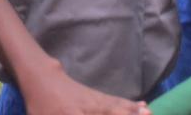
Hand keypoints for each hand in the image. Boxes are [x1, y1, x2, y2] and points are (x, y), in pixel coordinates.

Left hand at [22, 71, 150, 114]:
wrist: (43, 79)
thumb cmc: (41, 105)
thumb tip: (85, 112)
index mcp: (73, 114)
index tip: (133, 114)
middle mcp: (89, 107)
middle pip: (113, 112)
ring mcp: (95, 99)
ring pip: (118, 106)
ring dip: (134, 111)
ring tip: (149, 112)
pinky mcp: (98, 96)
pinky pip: (117, 101)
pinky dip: (130, 104)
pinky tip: (142, 105)